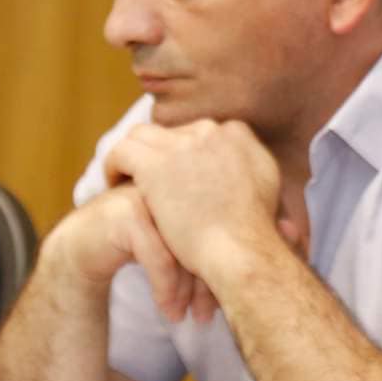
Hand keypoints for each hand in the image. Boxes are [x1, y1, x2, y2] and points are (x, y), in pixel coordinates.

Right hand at [45, 182, 217, 324]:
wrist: (86, 244)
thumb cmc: (143, 242)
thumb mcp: (182, 240)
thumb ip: (214, 241)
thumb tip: (268, 253)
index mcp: (196, 185)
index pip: (223, 227)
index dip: (229, 264)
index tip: (230, 298)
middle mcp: (176, 186)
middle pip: (206, 237)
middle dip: (210, 281)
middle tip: (212, 313)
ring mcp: (150, 197)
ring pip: (184, 250)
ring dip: (188, 291)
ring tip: (194, 317)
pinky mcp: (127, 216)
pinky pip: (159, 259)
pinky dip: (166, 290)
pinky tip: (169, 311)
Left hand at [103, 120, 283, 285]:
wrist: (242, 249)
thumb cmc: (255, 231)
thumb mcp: (268, 187)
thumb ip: (252, 168)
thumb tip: (243, 168)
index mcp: (238, 134)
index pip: (200, 132)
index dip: (186, 152)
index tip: (177, 172)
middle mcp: (211, 131)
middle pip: (173, 132)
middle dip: (161, 153)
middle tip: (151, 178)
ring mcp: (183, 144)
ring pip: (142, 135)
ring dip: (134, 153)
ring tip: (126, 175)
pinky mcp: (155, 164)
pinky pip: (121, 151)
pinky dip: (114, 164)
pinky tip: (113, 181)